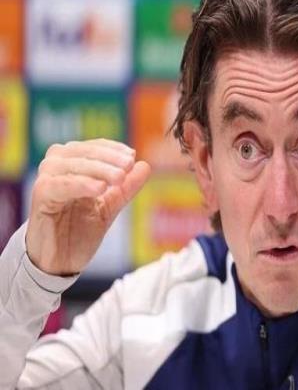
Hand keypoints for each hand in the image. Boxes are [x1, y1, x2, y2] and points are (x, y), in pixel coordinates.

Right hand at [26, 139, 150, 275]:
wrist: (60, 261)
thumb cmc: (80, 230)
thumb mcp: (109, 207)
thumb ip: (126, 187)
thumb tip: (145, 165)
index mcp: (73, 164)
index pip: (94, 147)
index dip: (113, 149)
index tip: (132, 155)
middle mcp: (57, 166)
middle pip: (84, 153)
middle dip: (109, 158)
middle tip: (129, 165)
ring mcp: (46, 179)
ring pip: (73, 165)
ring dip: (99, 169)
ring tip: (119, 178)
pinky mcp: (40, 196)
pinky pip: (61, 185)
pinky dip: (82, 184)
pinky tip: (100, 188)